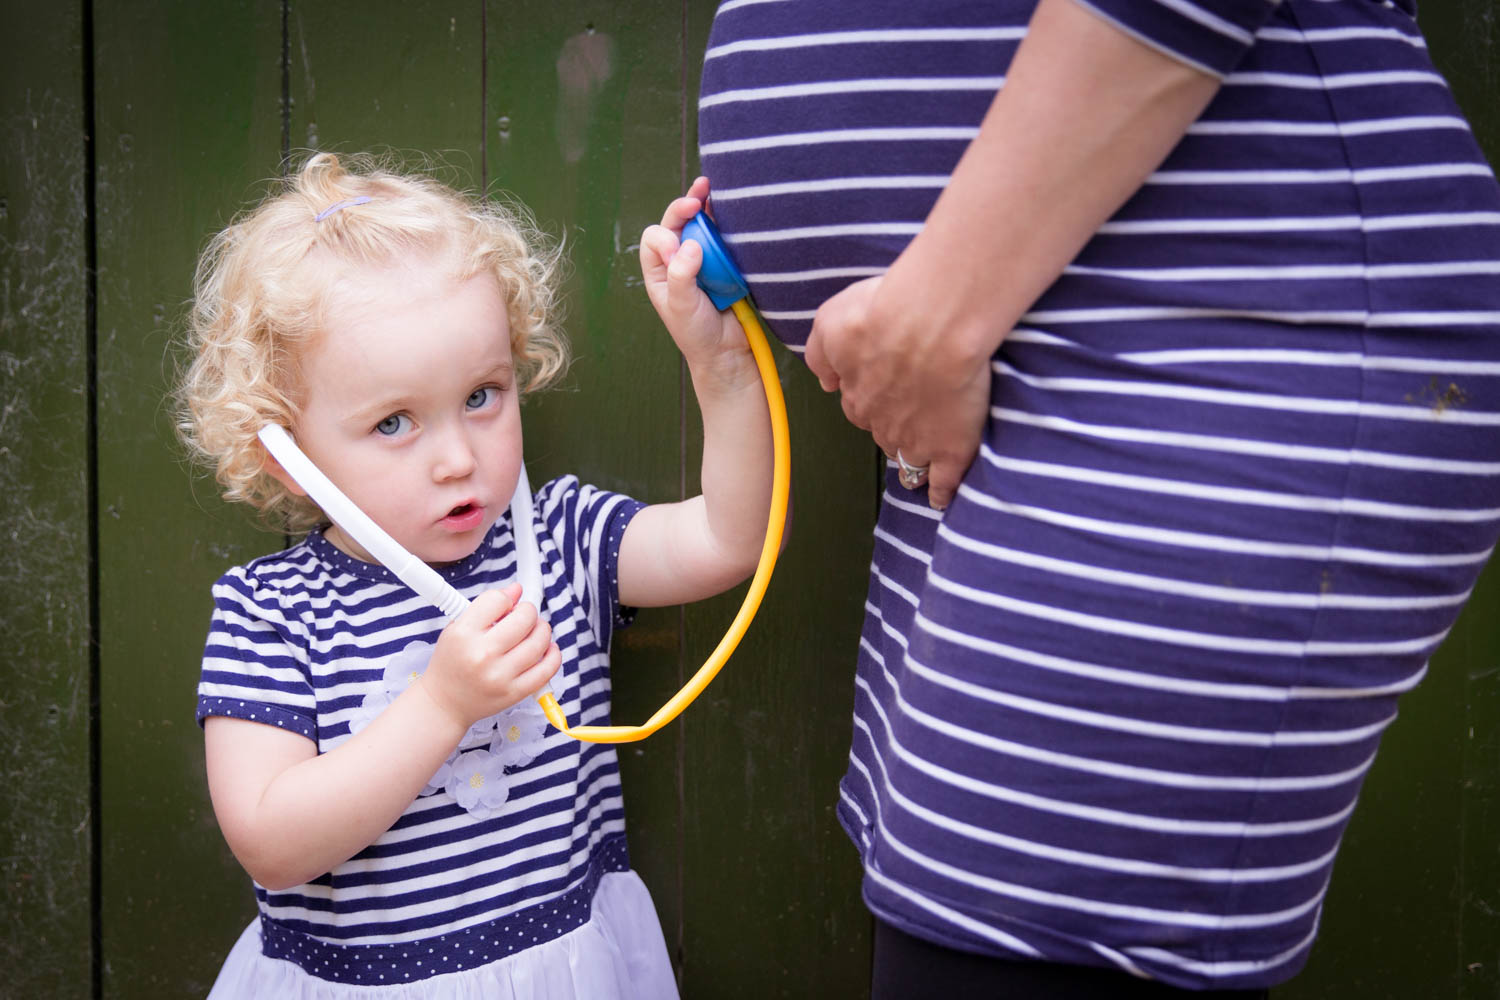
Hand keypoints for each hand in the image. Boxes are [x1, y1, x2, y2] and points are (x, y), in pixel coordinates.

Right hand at [418, 583, 559, 729]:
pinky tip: (547, 649)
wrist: (444, 703)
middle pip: (525, 617)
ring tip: (534, 631)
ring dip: (542, 630)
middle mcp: (482, 655)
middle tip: (523, 617)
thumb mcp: (456, 629)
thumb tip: (516, 589)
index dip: (507, 598)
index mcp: (463, 634)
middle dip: (528, 612)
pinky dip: (553, 654)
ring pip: (540, 641)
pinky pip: (547, 669)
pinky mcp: (514, 693)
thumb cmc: (451, 663)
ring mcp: (500, 676)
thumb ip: (486, 607)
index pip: (498, 600)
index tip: (508, 604)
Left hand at [639, 177, 754, 389]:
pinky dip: (725, 220)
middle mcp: (677, 260)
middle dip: (684, 206)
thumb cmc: (696, 333)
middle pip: (676, 222)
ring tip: (709, 187)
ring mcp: (703, 259)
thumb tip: (690, 244)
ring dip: (705, 206)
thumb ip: (681, 275)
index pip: (655, 239)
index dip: (667, 238)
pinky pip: (723, 236)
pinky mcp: (725, 262)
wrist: (728, 352)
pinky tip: (729, 207)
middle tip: (698, 196)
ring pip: (700, 225)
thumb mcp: (681, 306)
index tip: (682, 254)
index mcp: (658, 271)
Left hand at [806, 274, 991, 509]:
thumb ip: (821, 353)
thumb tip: (825, 382)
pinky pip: (944, 480)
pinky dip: (941, 492)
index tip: (878, 396)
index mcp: (855, 393)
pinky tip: (940, 499)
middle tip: (906, 420)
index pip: (857, 407)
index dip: (868, 401)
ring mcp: (917, 439)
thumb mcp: (831, 320)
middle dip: (890, 429)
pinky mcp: (951, 447)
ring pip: (908, 458)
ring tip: (918, 465)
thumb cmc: (880, 313)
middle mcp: (882, 421)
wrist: (929, 324)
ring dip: (910, 462)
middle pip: (882, 433)